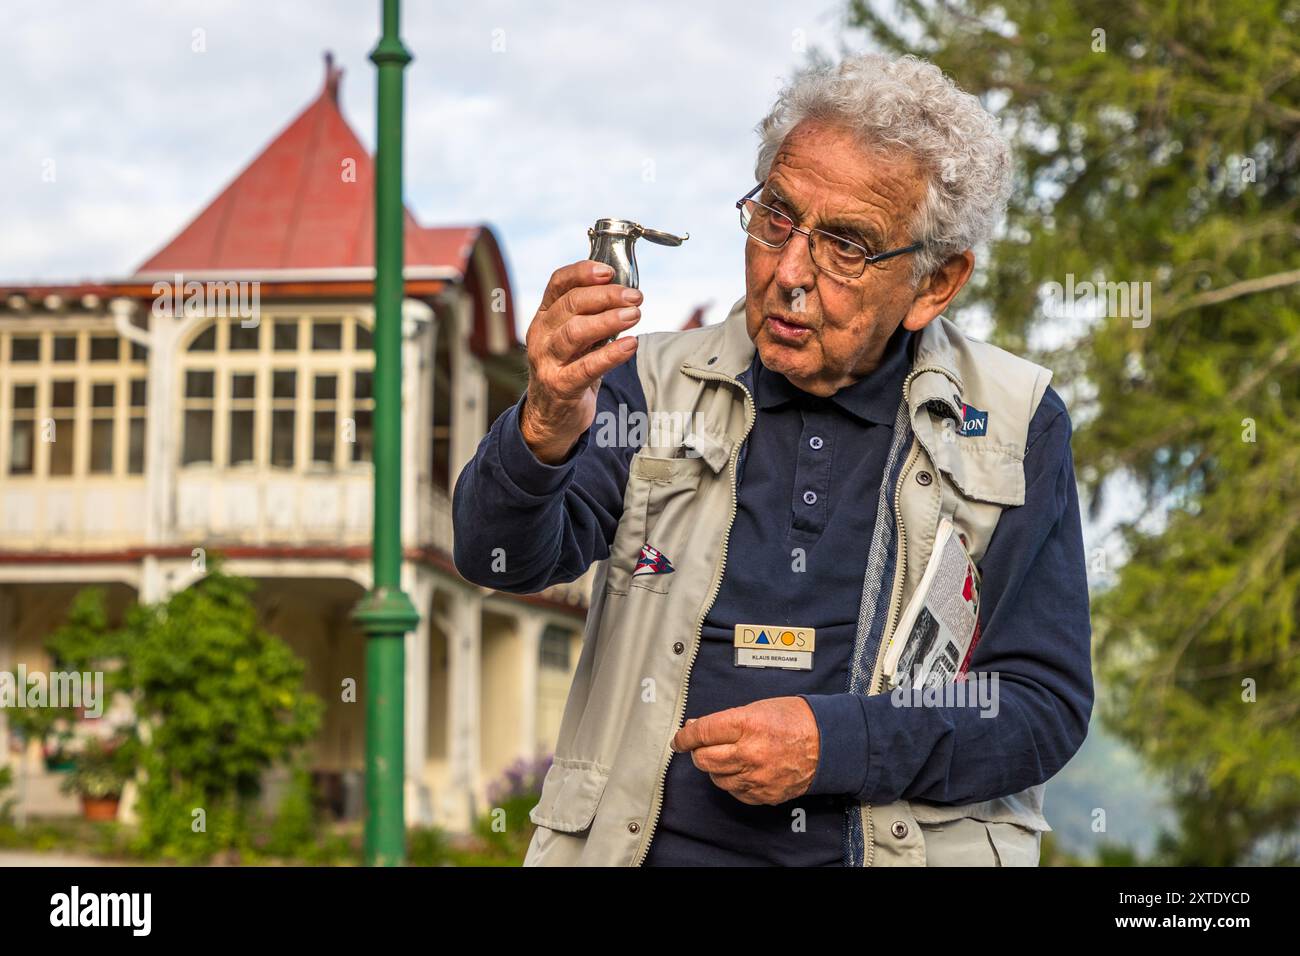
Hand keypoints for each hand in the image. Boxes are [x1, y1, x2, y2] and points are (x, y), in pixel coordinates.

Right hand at [520, 259, 642, 463]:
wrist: (551, 415)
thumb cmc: (569, 368)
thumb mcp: (575, 337)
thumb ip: (592, 315)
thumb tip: (626, 292)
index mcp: (544, 316)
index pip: (558, 283)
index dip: (582, 272)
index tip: (609, 271)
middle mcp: (541, 334)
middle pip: (570, 305)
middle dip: (606, 296)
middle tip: (634, 296)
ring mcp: (546, 361)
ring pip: (575, 332)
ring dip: (608, 320)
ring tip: (634, 315)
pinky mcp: (559, 386)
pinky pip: (586, 367)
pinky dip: (611, 354)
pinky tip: (630, 345)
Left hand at [670, 697, 820, 804]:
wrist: (828, 743)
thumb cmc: (795, 720)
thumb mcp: (758, 707)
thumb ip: (727, 720)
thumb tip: (698, 727)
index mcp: (747, 725)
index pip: (702, 732)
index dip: (685, 736)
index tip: (679, 739)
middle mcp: (750, 752)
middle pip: (704, 759)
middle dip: (697, 752)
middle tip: (701, 746)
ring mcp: (757, 776)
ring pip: (717, 777)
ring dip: (715, 767)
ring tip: (727, 755)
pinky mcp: (764, 793)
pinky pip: (735, 792)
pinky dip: (733, 781)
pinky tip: (741, 769)